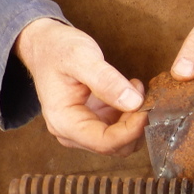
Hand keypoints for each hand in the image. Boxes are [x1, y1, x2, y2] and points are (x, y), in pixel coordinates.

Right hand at [14, 18, 147, 155]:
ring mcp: (84, 129)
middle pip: (116, 146)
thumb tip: (133, 102)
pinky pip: (121, 129)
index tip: (147, 110)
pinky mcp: (95, 122)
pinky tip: (132, 91)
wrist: (46, 46)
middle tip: (145, 96)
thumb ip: (106, 80)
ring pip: (122, 141)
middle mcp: (72, 133)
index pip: (104, 143)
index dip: (131, 131)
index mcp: (64, 122)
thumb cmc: (58, 50)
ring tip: (136, 88)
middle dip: (136, 125)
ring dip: (136, 120)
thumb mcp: (81, 57)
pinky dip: (132, 115)